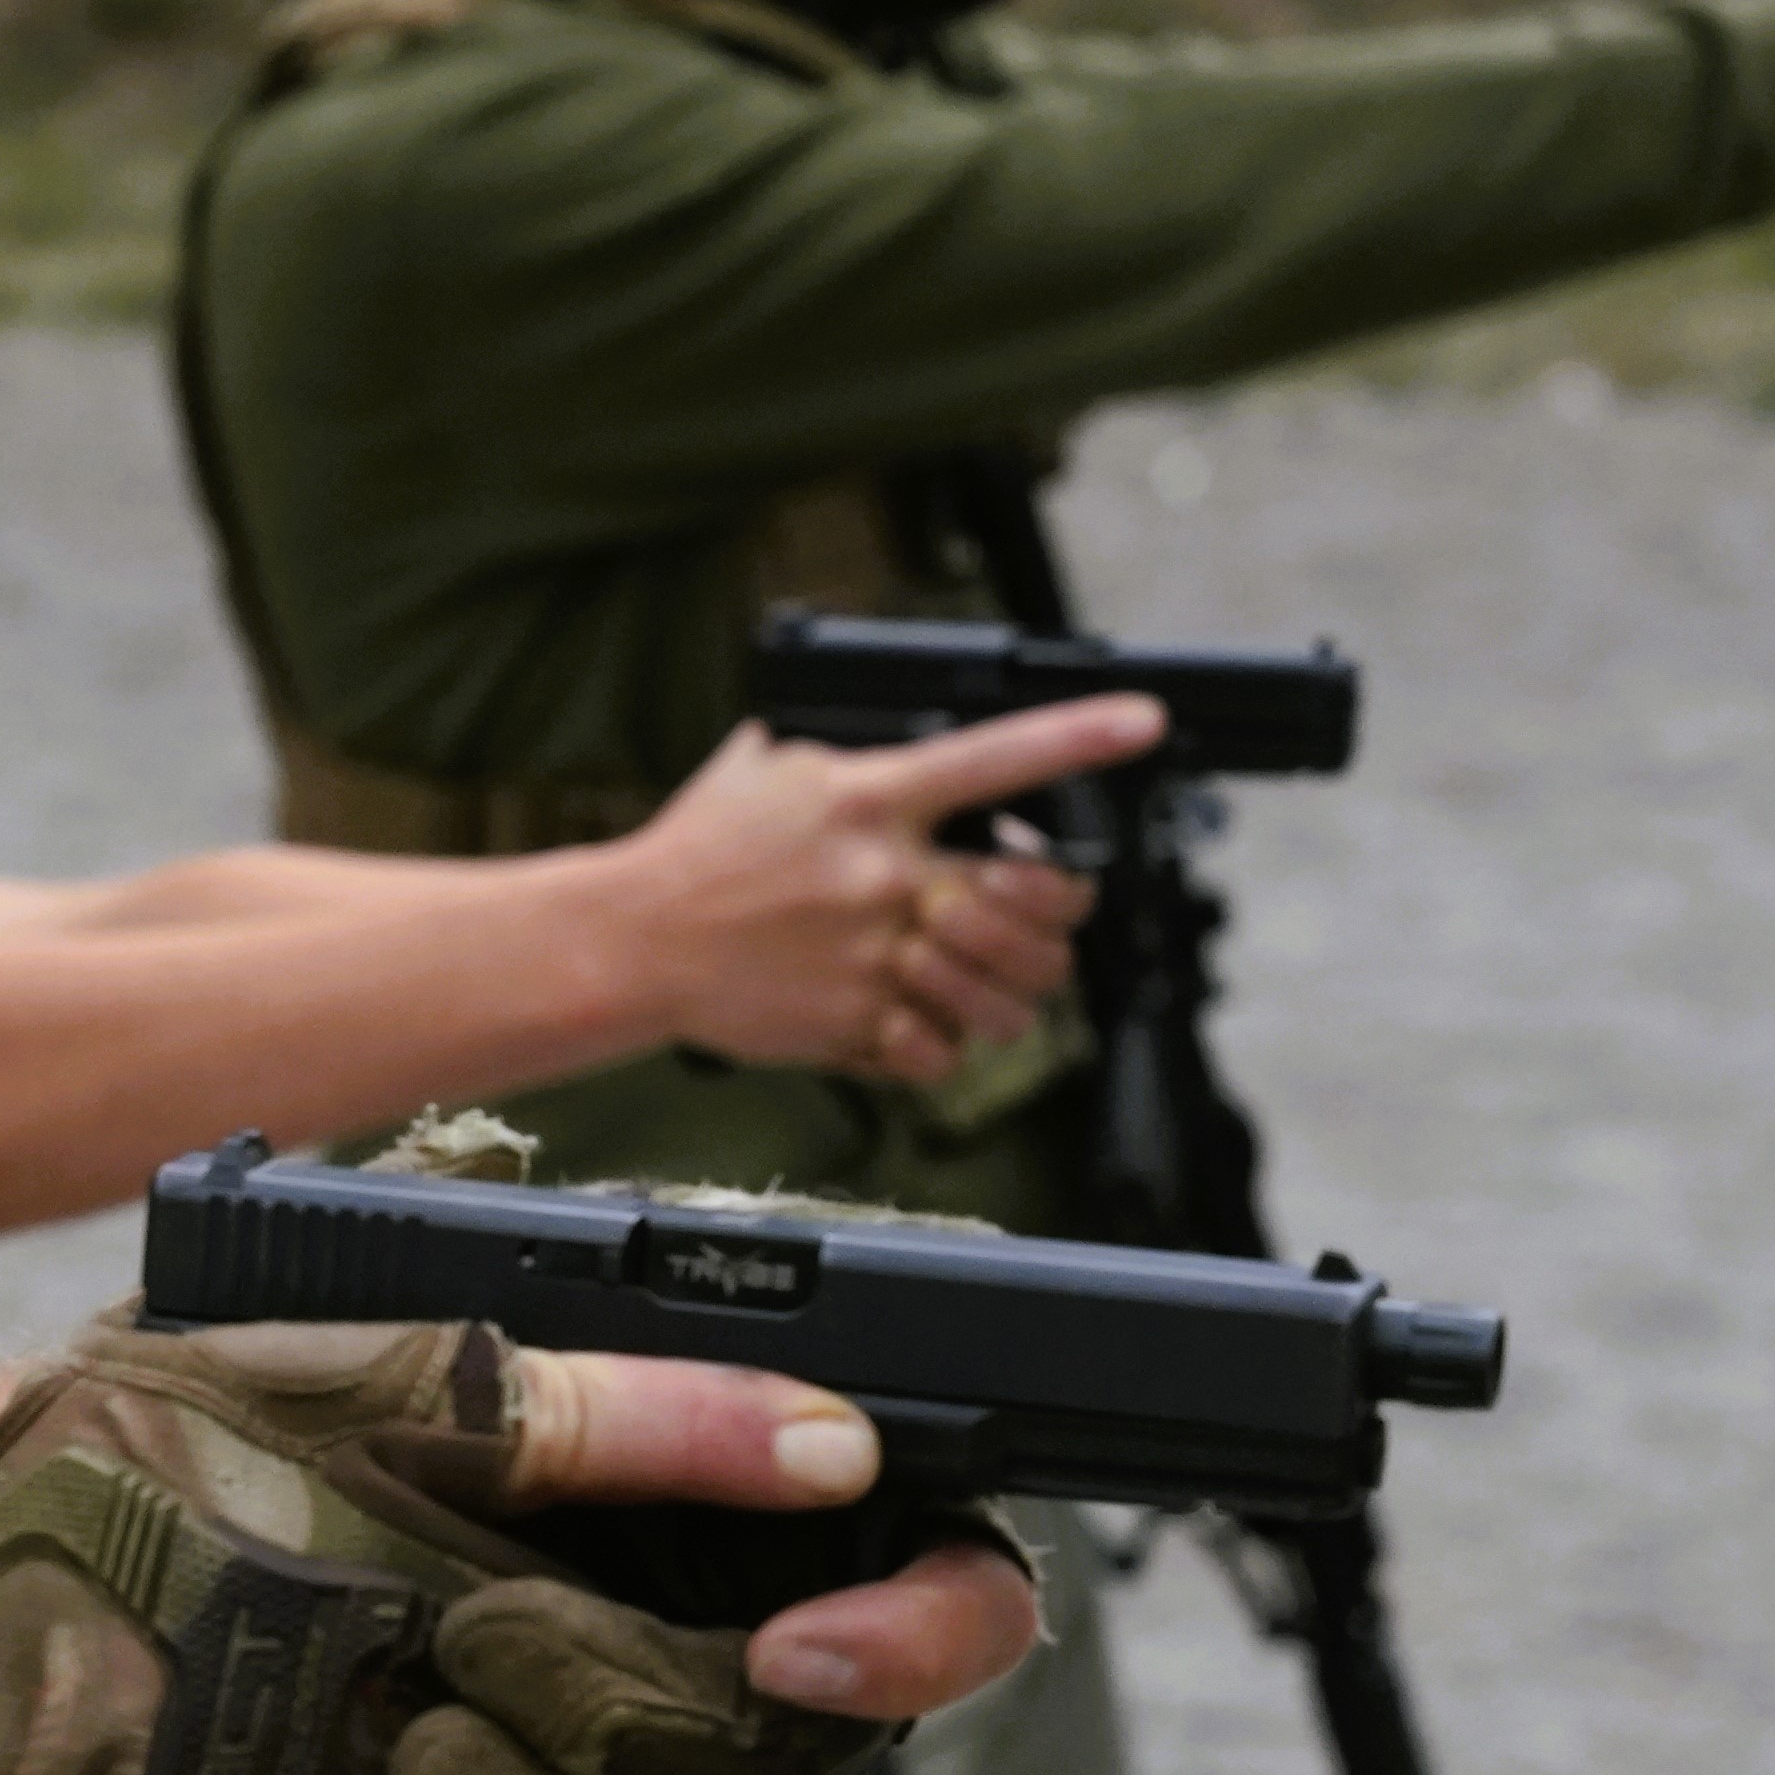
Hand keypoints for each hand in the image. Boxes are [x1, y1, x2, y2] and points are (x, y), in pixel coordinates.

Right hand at [592, 695, 1125, 1084]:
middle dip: (1061, 915)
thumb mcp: (772, 768)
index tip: (1143, 722)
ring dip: (1015, 994)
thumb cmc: (698, 852)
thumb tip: (905, 749)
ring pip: (1006, 990)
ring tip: (992, 987)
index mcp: (870, 798)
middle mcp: (885, 876)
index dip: (1080, 737)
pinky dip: (942, 1048)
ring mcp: (873, 956)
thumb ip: (852, 762)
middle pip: (1035, 898)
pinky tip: (921, 1026)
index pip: (995, 758)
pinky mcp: (851, 1022)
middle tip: (1047, 920)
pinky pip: (939, 1052)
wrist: (631, 939)